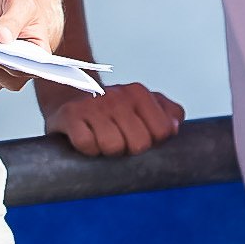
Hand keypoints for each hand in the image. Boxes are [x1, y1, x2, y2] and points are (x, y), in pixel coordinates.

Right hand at [44, 82, 184, 155]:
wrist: (69, 95)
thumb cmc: (113, 109)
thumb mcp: (145, 104)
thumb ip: (169, 113)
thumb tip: (174, 127)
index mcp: (138, 92)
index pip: (162, 132)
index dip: (152, 142)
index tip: (138, 135)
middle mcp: (117, 95)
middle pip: (139, 144)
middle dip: (130, 149)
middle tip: (118, 138)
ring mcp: (92, 104)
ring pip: (113, 147)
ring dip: (107, 150)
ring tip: (101, 138)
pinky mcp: (70, 115)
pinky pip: (87, 144)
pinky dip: (87, 148)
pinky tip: (85, 137)